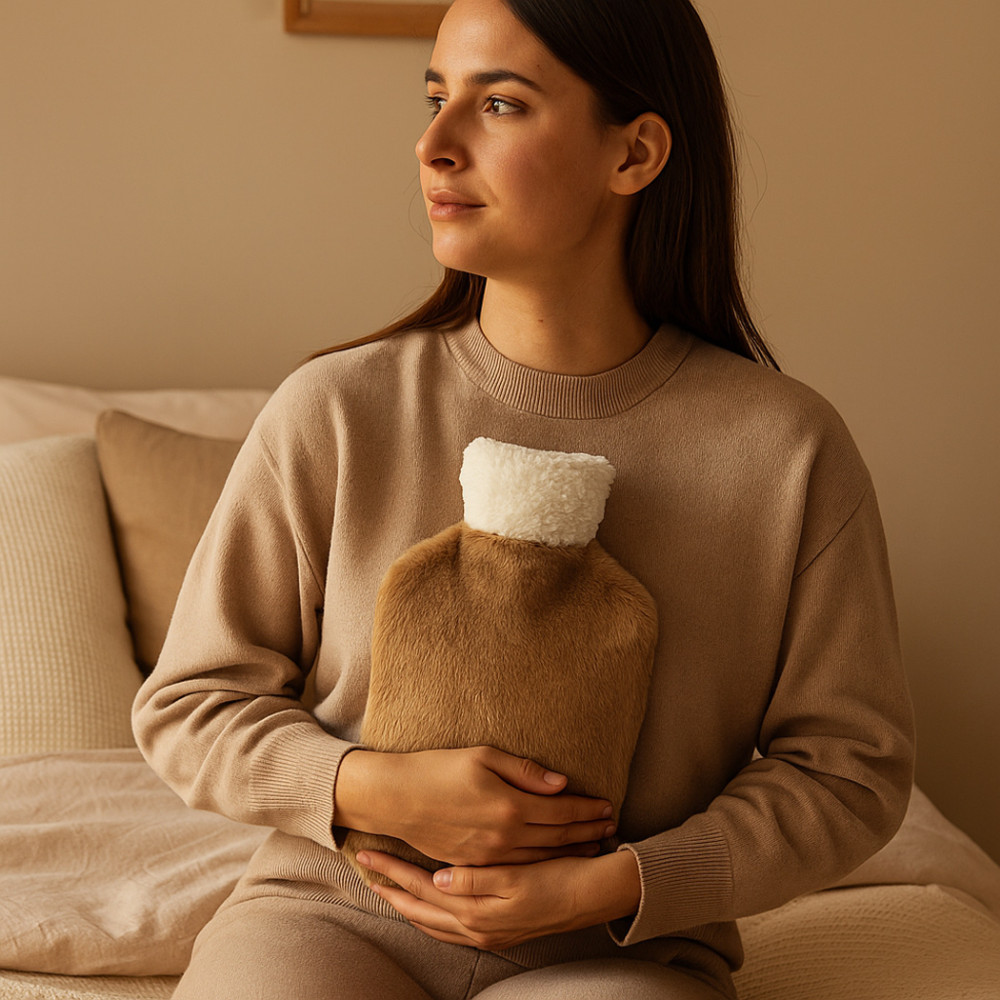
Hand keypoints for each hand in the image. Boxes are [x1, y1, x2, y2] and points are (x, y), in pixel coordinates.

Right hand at [335, 746, 614, 865]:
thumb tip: (562, 783)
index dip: (588, 809)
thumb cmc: (437, 769)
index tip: (608, 805)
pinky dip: (542, 863)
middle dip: (588, 831)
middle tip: (610, 826)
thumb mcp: (483, 756)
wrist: (395, 798)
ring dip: (571, 850)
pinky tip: (554, 860)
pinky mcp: (475, 864)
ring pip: (542, 857)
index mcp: (510, 806)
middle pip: (558, 837)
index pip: (561, 811)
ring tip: (592, 844)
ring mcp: (489, 855)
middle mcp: (504, 836)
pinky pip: (518, 867)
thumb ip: (525, 772)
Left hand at [356, 849, 641, 950]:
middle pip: (419, 909)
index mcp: (477, 911)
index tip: (366, 854)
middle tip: (364, 869)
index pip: (421, 889)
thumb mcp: (518, 877)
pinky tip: (429, 904)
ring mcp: (485, 932)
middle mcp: (475, 927)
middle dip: (390, 889)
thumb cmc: (558, 880)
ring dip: (407, 904)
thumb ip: (476, 879)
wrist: (594, 897)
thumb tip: (438, 877)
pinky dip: (430, 914)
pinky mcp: (496, 929)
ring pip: (432, 921)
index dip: (392, 871)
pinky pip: (448, 926)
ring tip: (386, 887)